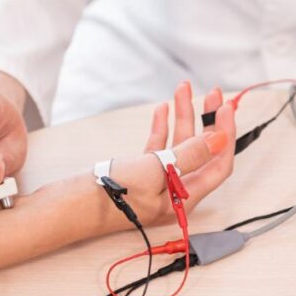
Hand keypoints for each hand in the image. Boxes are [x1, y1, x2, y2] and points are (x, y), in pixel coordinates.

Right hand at [107, 81, 235, 226]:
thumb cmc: (110, 195)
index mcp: (184, 199)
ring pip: (179, 146)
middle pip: (201, 152)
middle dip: (208, 121)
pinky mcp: (139, 175)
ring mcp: (157, 183)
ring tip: (183, 90)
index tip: (224, 108)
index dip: (224, 135)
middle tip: (213, 95)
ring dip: (182, 117)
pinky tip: (162, 110)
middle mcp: (174, 193)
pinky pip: (158, 149)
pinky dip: (162, 128)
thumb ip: (190, 155)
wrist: (71, 206)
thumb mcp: (155, 171)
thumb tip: (221, 140)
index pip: (218, 165)